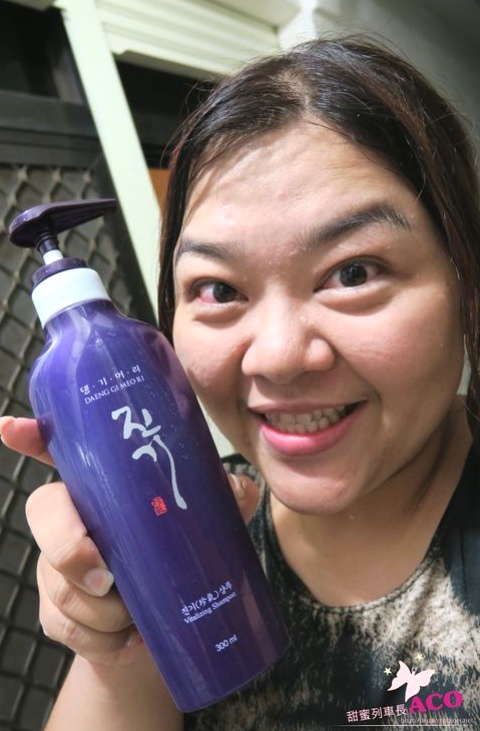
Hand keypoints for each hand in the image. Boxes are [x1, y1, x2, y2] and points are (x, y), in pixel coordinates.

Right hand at [0, 415, 259, 667]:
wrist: (163, 633)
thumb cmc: (180, 561)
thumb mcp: (207, 526)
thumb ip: (223, 500)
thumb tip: (239, 488)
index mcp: (103, 487)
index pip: (60, 453)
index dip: (32, 438)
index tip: (11, 427)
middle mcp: (72, 518)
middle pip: (44, 513)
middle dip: (70, 547)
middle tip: (108, 577)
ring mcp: (57, 565)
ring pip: (58, 581)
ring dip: (102, 608)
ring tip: (139, 618)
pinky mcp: (56, 611)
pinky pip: (65, 625)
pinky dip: (103, 639)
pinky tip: (130, 639)